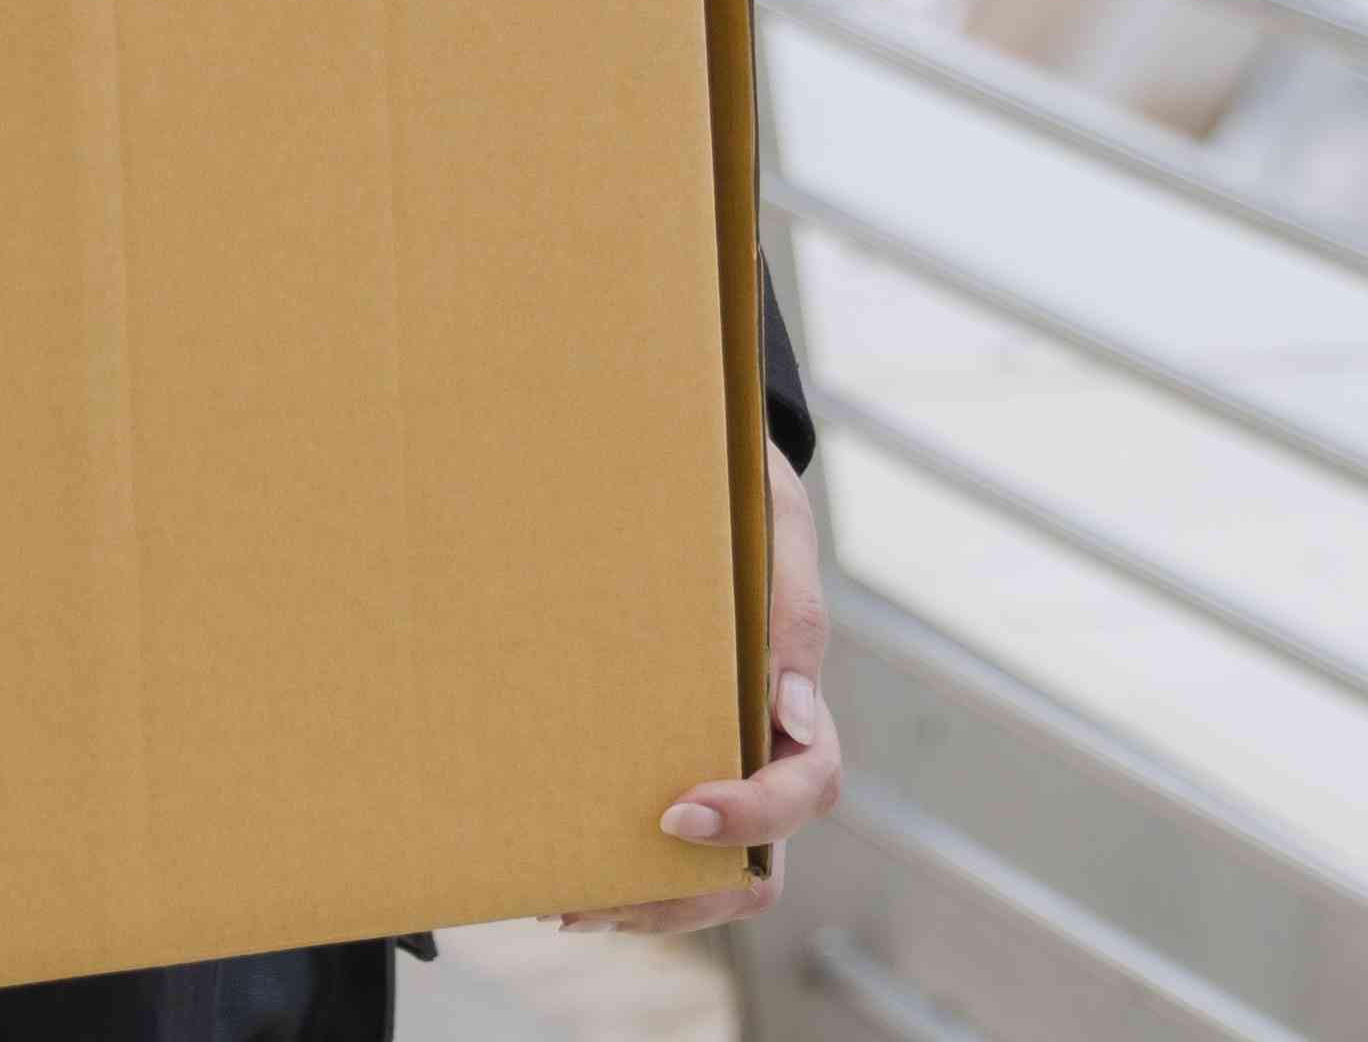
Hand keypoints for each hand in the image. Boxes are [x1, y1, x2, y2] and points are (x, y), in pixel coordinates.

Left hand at [557, 452, 843, 934]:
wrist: (700, 462)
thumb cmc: (746, 491)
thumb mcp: (776, 526)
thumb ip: (790, 612)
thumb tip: (794, 715)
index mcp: (802, 698)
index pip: (805, 786)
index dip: (750, 818)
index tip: (676, 812)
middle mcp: (767, 749)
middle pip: (760, 867)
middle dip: (688, 899)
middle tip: (604, 898)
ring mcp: (723, 767)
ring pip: (714, 879)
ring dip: (650, 906)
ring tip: (569, 903)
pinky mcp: (675, 763)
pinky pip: (666, 849)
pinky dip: (623, 874)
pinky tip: (561, 873)